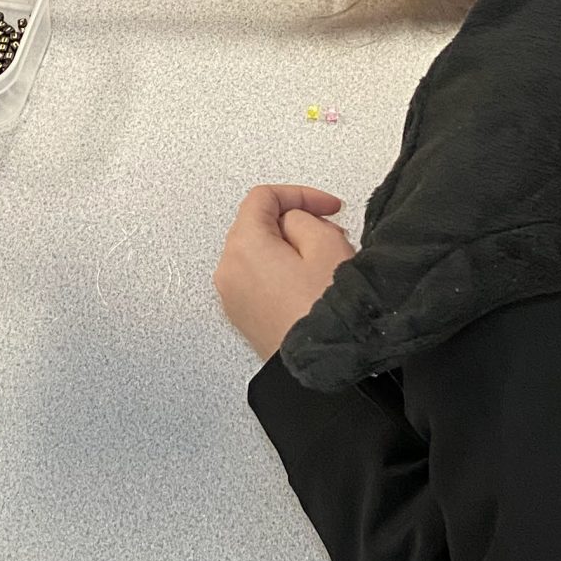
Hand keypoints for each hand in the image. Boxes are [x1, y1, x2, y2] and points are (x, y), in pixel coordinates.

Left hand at [214, 185, 355, 360]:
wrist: (321, 365)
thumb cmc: (324, 314)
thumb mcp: (327, 244)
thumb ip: (304, 219)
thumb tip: (292, 222)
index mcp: (243, 246)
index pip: (263, 198)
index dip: (301, 195)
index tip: (328, 207)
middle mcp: (229, 270)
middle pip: (257, 225)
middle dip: (296, 223)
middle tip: (331, 233)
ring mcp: (232, 296)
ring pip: (259, 253)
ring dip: (290, 248)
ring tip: (324, 263)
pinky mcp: (243, 316)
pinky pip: (258, 279)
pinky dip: (280, 272)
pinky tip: (310, 285)